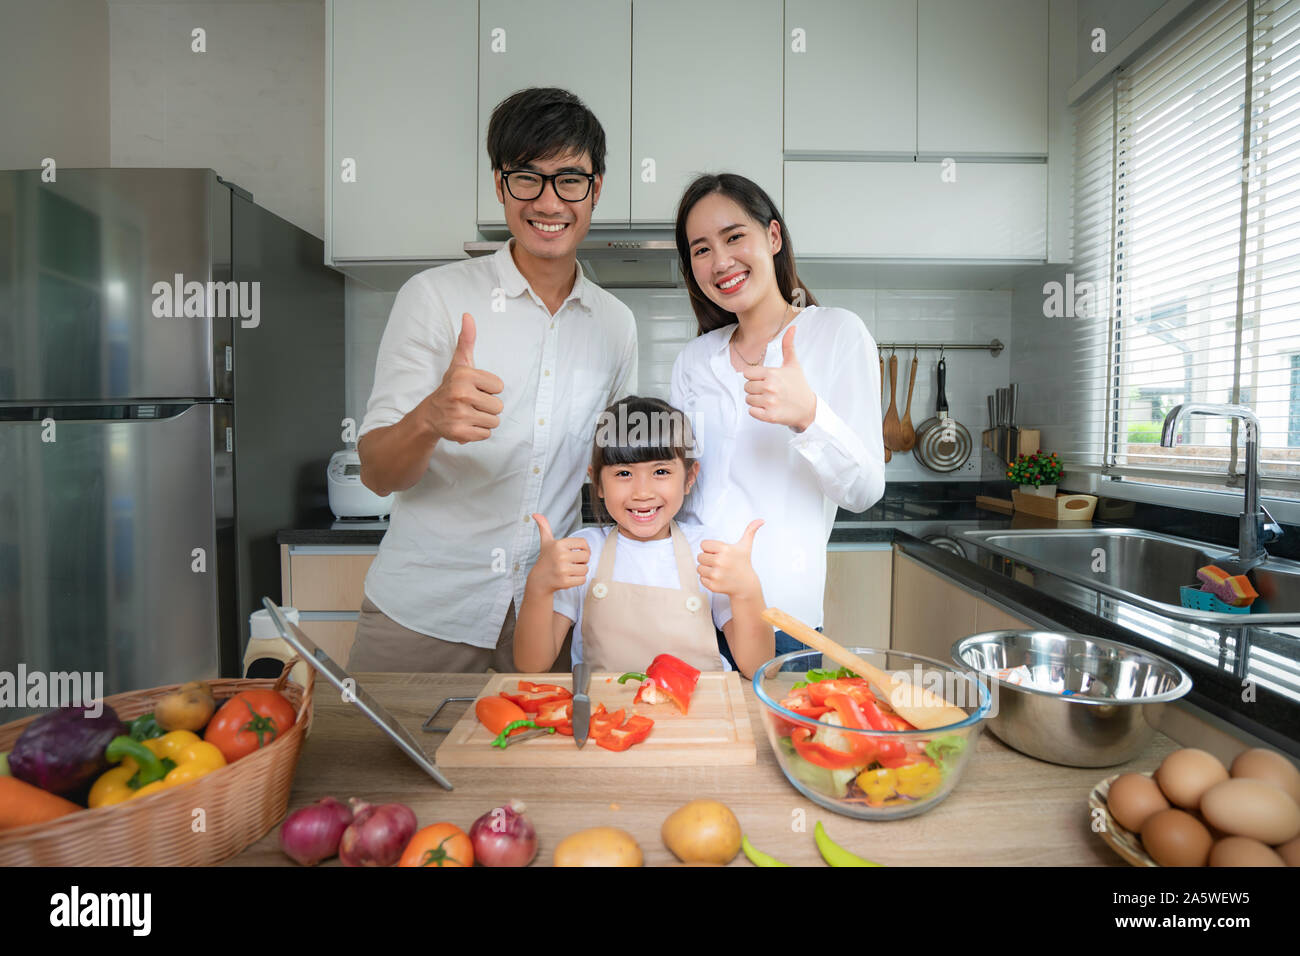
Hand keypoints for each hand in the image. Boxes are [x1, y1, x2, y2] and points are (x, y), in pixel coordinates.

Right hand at [423, 313, 504, 443]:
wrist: (430, 415)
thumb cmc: (451, 386)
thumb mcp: (459, 363)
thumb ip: (467, 340)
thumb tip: (468, 315)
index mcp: (464, 375)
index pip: (499, 386)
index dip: (489, 389)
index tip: (474, 388)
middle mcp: (460, 394)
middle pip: (499, 405)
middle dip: (488, 406)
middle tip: (471, 403)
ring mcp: (459, 415)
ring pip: (494, 421)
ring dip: (484, 419)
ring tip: (469, 413)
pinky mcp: (460, 433)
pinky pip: (486, 434)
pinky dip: (478, 432)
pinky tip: (466, 424)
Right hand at [528, 514, 590, 592]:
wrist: (539, 580)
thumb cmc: (546, 559)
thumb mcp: (546, 542)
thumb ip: (544, 527)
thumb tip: (535, 514)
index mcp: (559, 544)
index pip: (584, 543)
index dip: (583, 549)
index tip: (576, 552)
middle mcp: (561, 556)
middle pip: (587, 556)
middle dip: (582, 561)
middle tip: (572, 563)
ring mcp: (562, 569)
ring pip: (586, 569)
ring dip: (580, 571)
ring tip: (569, 570)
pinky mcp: (565, 581)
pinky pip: (582, 579)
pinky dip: (578, 580)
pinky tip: (569, 578)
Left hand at [697, 520, 763, 598]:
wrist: (746, 586)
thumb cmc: (743, 563)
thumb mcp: (745, 546)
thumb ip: (750, 531)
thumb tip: (761, 520)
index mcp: (725, 549)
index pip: (703, 544)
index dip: (710, 549)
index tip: (720, 553)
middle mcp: (720, 561)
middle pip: (700, 556)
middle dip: (708, 559)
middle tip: (719, 563)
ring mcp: (716, 575)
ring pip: (699, 568)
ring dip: (706, 569)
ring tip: (719, 571)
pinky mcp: (713, 585)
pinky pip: (701, 579)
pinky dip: (707, 579)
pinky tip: (718, 579)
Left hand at [742, 326, 816, 430]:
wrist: (808, 409)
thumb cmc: (799, 386)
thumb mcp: (793, 364)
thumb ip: (788, 346)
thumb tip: (792, 327)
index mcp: (772, 373)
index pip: (747, 374)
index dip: (754, 377)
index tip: (765, 380)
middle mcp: (769, 387)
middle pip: (746, 387)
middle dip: (755, 389)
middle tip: (769, 391)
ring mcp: (769, 402)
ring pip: (748, 400)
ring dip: (756, 401)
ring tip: (770, 400)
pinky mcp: (769, 416)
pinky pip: (751, 412)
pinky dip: (757, 411)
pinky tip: (768, 408)